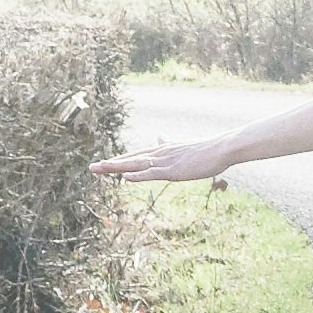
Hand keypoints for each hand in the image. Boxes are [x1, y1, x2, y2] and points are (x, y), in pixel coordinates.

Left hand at [102, 135, 251, 184]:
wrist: (220, 148)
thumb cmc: (205, 150)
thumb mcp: (183, 145)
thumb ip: (169, 142)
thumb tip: (159, 135)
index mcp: (161, 150)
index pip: (135, 156)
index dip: (119, 159)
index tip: (103, 163)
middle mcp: (159, 154)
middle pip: (130, 159)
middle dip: (110, 163)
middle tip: (91, 167)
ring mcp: (165, 161)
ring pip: (135, 165)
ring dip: (116, 167)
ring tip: (99, 169)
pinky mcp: (173, 170)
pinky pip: (151, 173)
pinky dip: (137, 175)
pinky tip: (124, 177)